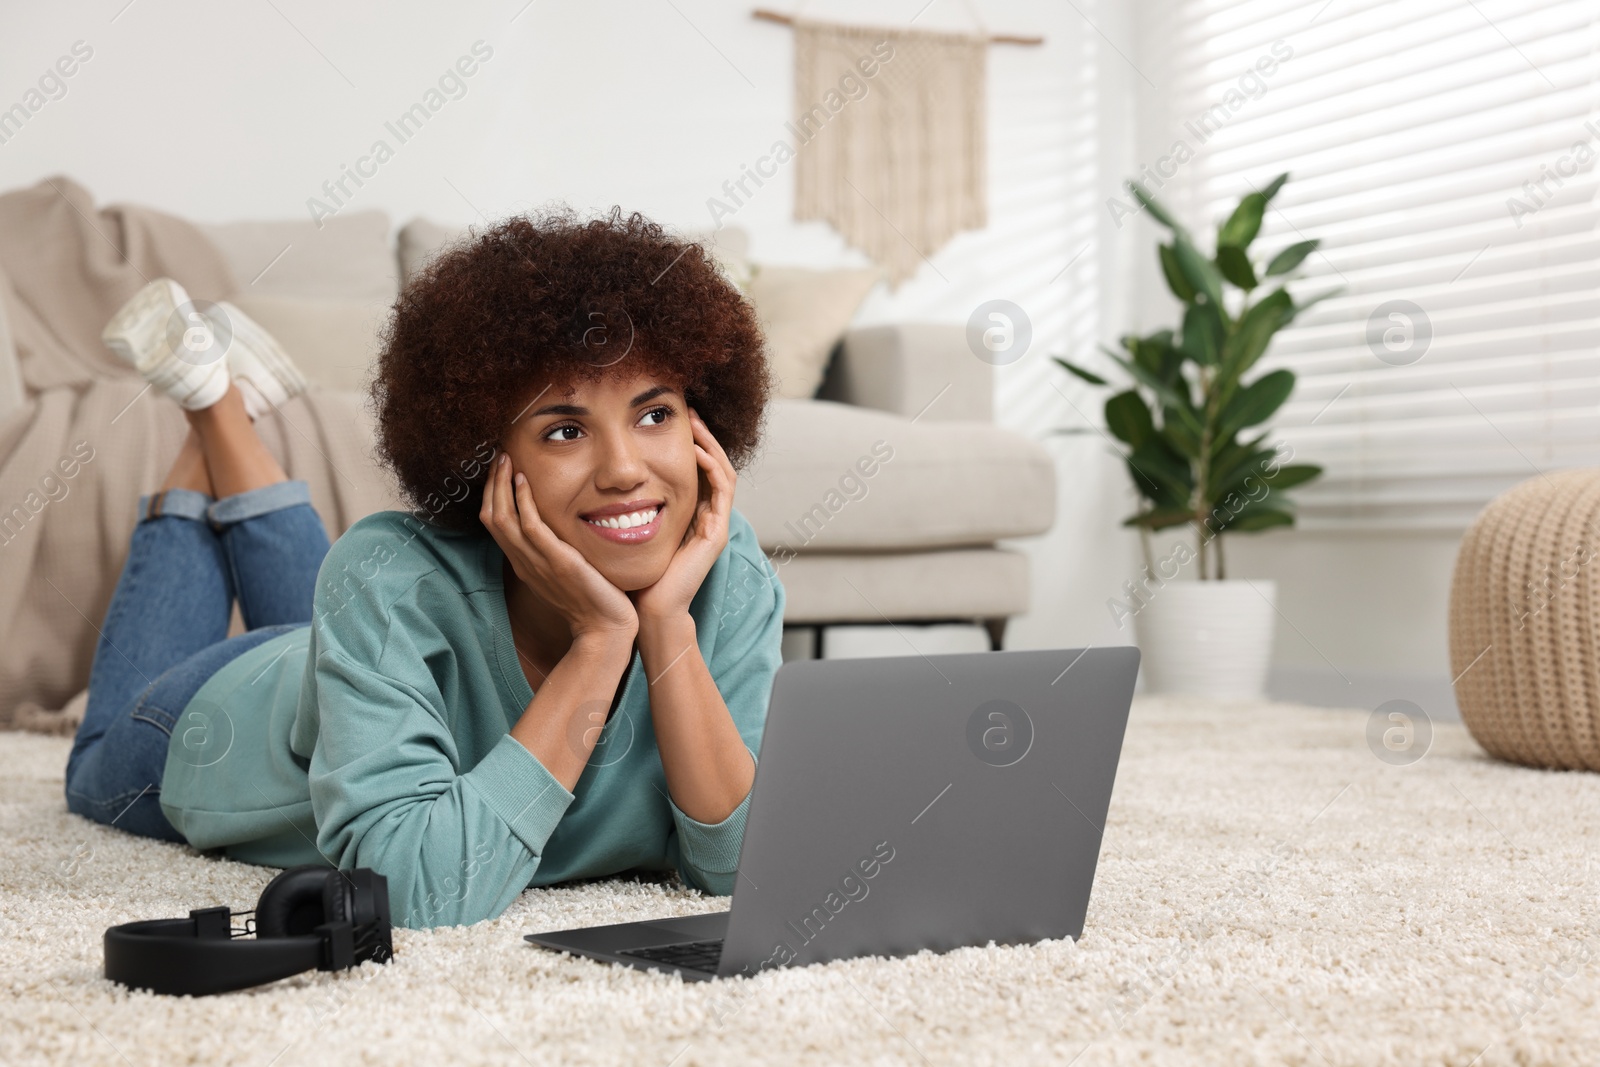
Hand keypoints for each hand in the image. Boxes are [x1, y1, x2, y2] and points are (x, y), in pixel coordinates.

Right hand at [480, 451, 637, 639]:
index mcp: (525, 564)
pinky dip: (522, 501)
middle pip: (491, 517)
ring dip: (501, 485)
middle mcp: (525, 562)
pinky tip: (524, 481)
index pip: (495, 524)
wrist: (605, 629)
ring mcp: (538, 563)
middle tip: (499, 457)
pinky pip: (530, 527)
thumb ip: (557, 550)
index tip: (501, 470)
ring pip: (502, 519)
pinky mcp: (557, 561)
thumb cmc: (593, 599)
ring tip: (506, 460)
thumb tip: (560, 527)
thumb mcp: (567, 571)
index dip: (493, 494)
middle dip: (492, 484)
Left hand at [630, 406, 733, 622]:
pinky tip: (695, 450)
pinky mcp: (716, 532)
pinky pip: (722, 489)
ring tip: (694, 421)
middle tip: (688, 409)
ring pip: (722, 470)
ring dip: (710, 443)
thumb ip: (626, 505)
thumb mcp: (628, 528)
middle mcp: (706, 516)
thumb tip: (601, 477)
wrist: (647, 608)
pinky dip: (711, 465)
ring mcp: (715, 524)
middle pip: (713, 464)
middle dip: (702, 434)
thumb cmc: (634, 573)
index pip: (696, 468)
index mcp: (688, 515)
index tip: (671, 418)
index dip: (689, 441)